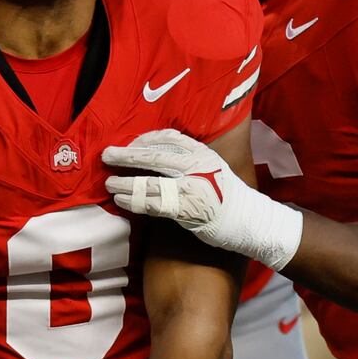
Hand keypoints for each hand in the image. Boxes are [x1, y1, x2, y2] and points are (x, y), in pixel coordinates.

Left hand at [103, 129, 302, 269]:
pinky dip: (134, 201)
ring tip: (109, 184)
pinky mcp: (188, 208)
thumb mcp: (212, 167)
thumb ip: (188, 159)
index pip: (168, 138)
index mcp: (202, 152)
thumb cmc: (226, 196)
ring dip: (125, 183)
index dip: (144, 140)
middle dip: (127, 155)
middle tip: (106, 155)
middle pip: (154, 156)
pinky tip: (121, 201)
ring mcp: (192, 186)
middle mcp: (197, 165)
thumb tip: (155, 157)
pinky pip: (154, 203)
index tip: (128, 144)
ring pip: (150, 181)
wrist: (251, 220)